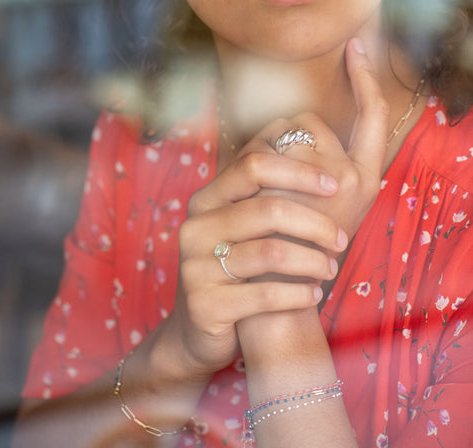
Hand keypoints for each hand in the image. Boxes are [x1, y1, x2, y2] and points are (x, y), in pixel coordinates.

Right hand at [170, 152, 347, 376]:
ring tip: (330, 270)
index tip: (333, 185)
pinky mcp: (205, 305)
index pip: (254, 165)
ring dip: (312, 262)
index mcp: (207, 199)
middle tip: (340, 239)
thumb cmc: (235, 268)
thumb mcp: (240, 228)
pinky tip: (313, 294)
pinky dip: (298, 294)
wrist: (199, 324)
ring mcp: (196, 267)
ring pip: (270, 253)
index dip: (299, 171)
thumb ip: (266, 194)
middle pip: (268, 208)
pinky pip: (264, 295)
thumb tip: (321, 160)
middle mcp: (196, 228)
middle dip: (316, 224)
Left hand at [238, 37, 389, 240]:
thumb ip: (304, 172)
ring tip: (259, 190)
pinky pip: (263, 149)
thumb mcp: (305, 209)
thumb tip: (278, 137)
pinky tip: (248, 194)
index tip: (356, 48)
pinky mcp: (293, 190)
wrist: (276, 299)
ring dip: (262, 149)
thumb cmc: (286, 252)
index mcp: (364, 180)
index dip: (365, 79)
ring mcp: (329, 182)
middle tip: (270, 176)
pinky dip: (249, 162)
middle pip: (309, 120)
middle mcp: (355, 177)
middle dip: (281, 137)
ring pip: (283, 130)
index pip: (373, 116)